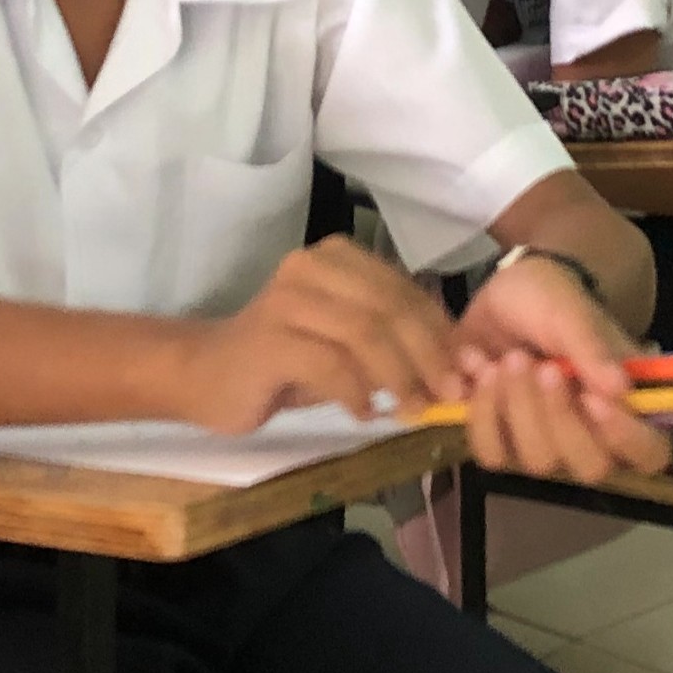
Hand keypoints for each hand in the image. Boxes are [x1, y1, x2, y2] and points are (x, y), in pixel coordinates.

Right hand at [175, 239, 464, 431]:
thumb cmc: (281, 364)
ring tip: (412, 411)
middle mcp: (312, 266)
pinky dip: (357, 393)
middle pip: (391, 308)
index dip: (444, 332)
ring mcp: (287, 300)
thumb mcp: (345, 348)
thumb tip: (457, 371)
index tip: (470, 372)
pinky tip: (364, 414)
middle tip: (451, 396)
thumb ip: (392, 346)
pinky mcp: (268, 339)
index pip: (405, 290)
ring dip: (400, 378)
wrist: (202, 375)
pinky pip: (330, 364)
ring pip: (366, 333)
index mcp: (337, 258)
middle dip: (430, 356)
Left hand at [452, 250, 672, 483]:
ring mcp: (546, 442)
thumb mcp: (570, 312)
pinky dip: (479, 411)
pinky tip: (477, 370)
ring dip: (515, 408)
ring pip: (537, 462)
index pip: (650, 452)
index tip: (590, 397)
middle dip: (558, 416)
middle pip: (589, 468)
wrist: (496, 294)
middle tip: (537, 365)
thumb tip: (621, 389)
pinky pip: (491, 454)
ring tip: (502, 360)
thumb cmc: (550, 300)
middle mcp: (593, 434)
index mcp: (627, 403)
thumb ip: (593, 349)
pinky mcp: (503, 440)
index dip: (624, 437)